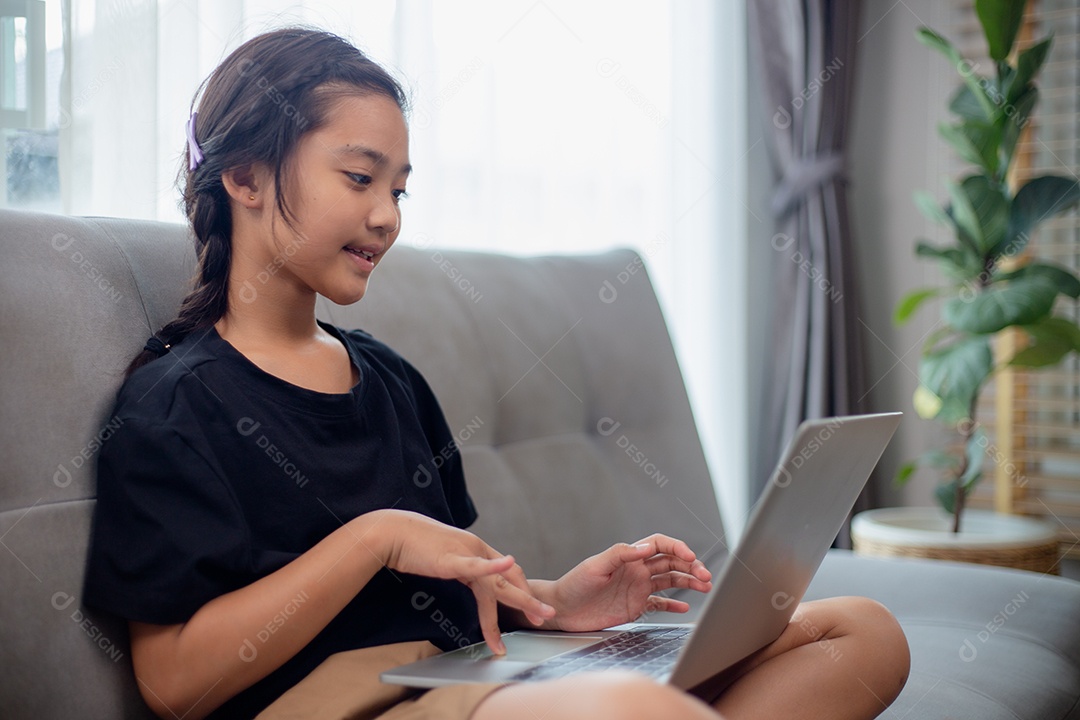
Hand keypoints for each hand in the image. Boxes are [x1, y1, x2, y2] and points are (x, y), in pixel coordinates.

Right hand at [371, 509, 554, 653]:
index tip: (531, 609)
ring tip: (530, 622)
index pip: (508, 572)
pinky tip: (507, 565)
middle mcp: (477, 548)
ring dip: (518, 603)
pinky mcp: (451, 559)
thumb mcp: (444, 558)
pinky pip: (477, 567)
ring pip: (498, 583)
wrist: (391, 531)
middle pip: (511, 577)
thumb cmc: (413, 546)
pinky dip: (494, 568)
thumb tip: (467, 578)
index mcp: (476, 549)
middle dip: (529, 601)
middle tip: (544, 618)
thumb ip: (460, 566)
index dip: (522, 590)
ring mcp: (466, 553)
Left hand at [546, 534, 711, 631]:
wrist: (562, 609)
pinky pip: (659, 603)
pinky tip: (685, 607)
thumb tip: (645, 547)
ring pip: (670, 581)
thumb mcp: (595, 567)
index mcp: (628, 557)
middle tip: (705, 576)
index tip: (690, 557)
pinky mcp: (635, 606)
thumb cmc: (574, 584)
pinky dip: (673, 604)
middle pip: (670, 563)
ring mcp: (637, 588)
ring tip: (705, 587)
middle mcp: (636, 570)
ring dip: (688, 582)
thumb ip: (620, 554)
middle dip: (690, 566)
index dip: (676, 548)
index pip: (658, 545)